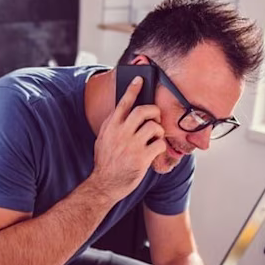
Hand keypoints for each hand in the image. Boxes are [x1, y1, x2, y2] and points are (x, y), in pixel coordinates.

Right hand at [90, 77, 165, 201]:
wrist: (104, 184)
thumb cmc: (106, 162)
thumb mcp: (103, 139)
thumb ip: (113, 125)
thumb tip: (124, 110)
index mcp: (111, 127)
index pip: (123, 103)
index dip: (132, 89)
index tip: (139, 79)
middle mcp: (121, 133)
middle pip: (142, 111)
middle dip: (153, 110)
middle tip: (155, 116)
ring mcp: (131, 145)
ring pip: (153, 126)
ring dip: (158, 130)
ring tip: (155, 137)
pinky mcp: (142, 158)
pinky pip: (159, 144)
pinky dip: (161, 145)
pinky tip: (156, 150)